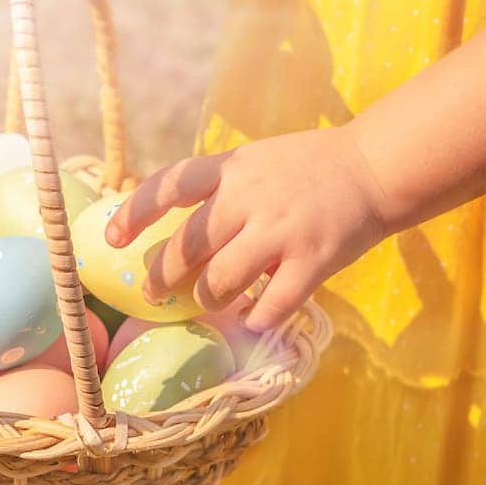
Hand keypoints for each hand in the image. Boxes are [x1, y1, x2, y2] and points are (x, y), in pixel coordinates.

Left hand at [105, 126, 387, 331]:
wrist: (374, 166)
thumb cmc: (304, 168)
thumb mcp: (251, 162)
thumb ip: (215, 189)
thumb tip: (166, 230)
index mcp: (229, 169)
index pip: (168, 186)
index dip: (133, 213)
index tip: (111, 240)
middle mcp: (250, 197)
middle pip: (187, 247)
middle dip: (163, 278)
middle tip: (155, 296)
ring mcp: (282, 229)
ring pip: (221, 281)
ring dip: (207, 300)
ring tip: (207, 304)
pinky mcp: (315, 258)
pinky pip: (274, 304)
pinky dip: (258, 320)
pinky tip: (253, 322)